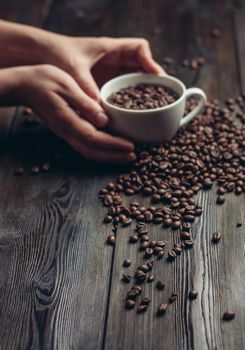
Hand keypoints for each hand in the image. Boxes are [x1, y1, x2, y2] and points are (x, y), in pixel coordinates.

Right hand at [13, 64, 135, 162]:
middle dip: (114, 156)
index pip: (94, 138)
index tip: (130, 146)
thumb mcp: (66, 85)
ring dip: (108, 156)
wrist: (25, 85)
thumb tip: (103, 120)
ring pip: (88, 151)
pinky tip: (111, 147)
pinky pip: (85, 146)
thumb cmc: (44, 80)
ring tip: (126, 156)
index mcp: (67, 120)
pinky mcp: (66, 130)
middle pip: (92, 151)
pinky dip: (100, 150)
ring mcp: (65, 133)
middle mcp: (66, 131)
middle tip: (134, 156)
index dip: (113, 144)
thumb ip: (85, 103)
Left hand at [46, 36, 164, 100]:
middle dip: (151, 81)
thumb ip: (87, 88)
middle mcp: (114, 59)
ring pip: (134, 80)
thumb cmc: (58, 55)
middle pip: (142, 67)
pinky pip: (122, 90)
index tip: (156, 76)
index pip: (140, 48)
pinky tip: (130, 112)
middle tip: (160, 97)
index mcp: (110, 48)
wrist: (42, 56)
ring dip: (142, 92)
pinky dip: (128, 99)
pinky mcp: (104, 83)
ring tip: (151, 107)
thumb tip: (99, 111)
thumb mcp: (74, 70)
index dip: (151, 61)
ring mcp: (110, 72)